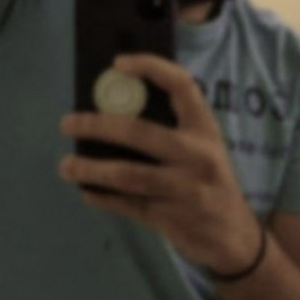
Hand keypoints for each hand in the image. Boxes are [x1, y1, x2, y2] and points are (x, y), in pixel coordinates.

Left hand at [59, 53, 261, 275]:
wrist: (233, 236)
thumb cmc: (209, 181)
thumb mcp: (204, 149)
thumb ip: (172, 129)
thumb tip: (113, 108)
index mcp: (205, 130)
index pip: (182, 86)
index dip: (151, 68)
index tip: (118, 63)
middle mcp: (197, 155)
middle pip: (140, 133)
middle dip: (98, 126)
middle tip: (67, 124)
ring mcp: (184, 189)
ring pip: (128, 175)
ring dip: (91, 169)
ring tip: (65, 166)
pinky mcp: (170, 218)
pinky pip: (128, 205)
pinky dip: (104, 198)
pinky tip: (87, 191)